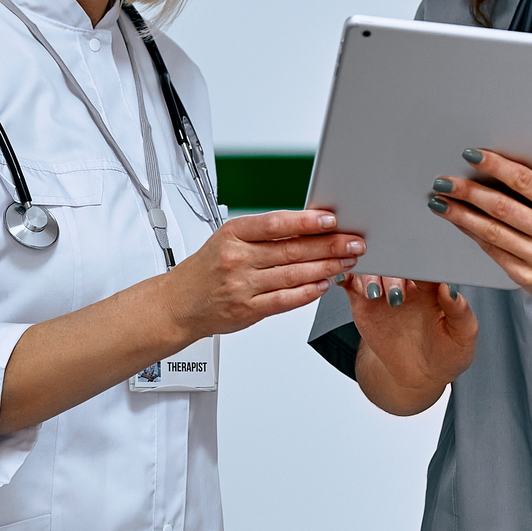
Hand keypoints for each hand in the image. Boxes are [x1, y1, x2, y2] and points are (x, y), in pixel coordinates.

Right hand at [163, 210, 364, 341]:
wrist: (179, 303)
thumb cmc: (207, 269)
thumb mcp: (228, 239)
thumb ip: (264, 234)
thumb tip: (307, 226)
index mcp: (232, 234)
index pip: (275, 223)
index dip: (306, 221)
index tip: (331, 220)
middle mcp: (237, 258)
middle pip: (291, 249)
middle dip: (328, 245)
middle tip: (352, 242)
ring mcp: (242, 286)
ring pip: (293, 275)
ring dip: (325, 268)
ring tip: (346, 262)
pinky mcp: (247, 310)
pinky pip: (284, 300)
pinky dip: (307, 293)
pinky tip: (323, 285)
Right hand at [345, 271, 477, 401]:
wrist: (418, 376)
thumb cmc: (446, 353)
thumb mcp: (463, 336)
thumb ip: (460, 312)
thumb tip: (450, 289)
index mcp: (432, 285)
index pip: (424, 263)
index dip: (419, 262)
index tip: (416, 271)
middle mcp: (407, 283)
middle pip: (394, 261)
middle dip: (393, 274)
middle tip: (396, 296)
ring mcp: (383, 290)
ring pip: (371, 268)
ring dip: (370, 275)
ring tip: (375, 294)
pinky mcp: (363, 302)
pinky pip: (350, 282)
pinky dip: (344, 275)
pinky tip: (343, 278)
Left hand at [426, 131, 531, 302]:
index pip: (525, 180)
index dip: (495, 166)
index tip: (470, 155)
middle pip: (502, 207)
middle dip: (468, 192)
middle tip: (443, 181)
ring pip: (491, 231)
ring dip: (460, 214)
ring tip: (440, 201)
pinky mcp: (525, 276)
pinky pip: (491, 250)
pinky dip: (470, 232)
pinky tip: (456, 220)